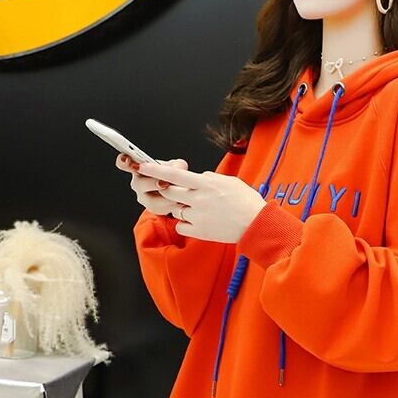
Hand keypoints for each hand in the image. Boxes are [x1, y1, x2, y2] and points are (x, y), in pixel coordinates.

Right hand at [115, 153, 186, 216]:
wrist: (178, 193)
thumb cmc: (171, 176)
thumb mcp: (176, 166)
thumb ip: (177, 165)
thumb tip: (178, 169)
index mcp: (139, 168)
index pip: (124, 163)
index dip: (123, 161)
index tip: (127, 159)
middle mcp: (138, 184)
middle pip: (140, 184)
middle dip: (154, 183)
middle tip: (165, 182)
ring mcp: (144, 198)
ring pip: (153, 200)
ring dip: (168, 196)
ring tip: (178, 192)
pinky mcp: (154, 209)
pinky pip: (164, 208)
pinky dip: (174, 203)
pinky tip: (180, 200)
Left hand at [135, 160, 266, 242]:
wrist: (256, 224)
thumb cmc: (247, 202)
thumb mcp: (230, 182)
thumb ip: (211, 178)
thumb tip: (200, 176)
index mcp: (206, 184)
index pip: (174, 174)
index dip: (155, 170)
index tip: (142, 166)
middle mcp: (198, 199)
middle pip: (169, 192)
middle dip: (169, 191)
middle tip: (178, 192)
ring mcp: (197, 216)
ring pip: (175, 210)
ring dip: (181, 208)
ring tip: (199, 210)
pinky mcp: (199, 231)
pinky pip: (181, 226)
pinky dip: (185, 224)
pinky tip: (198, 222)